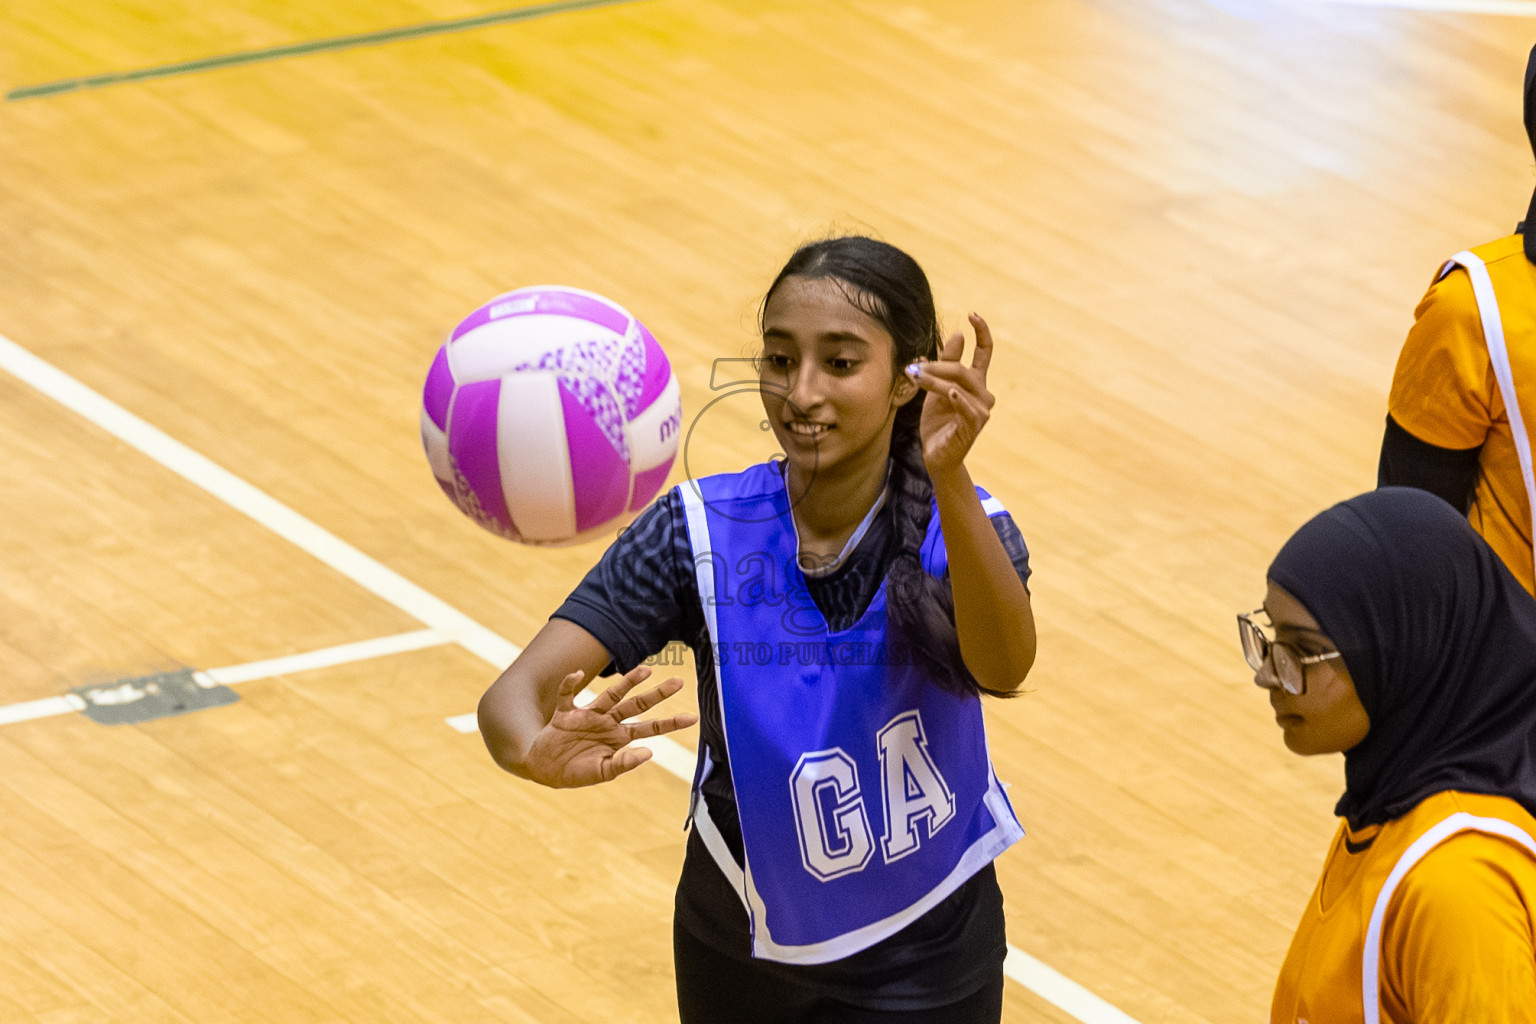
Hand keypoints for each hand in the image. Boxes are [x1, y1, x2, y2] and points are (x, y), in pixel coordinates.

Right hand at [521, 666, 696, 787]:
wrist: (543, 769)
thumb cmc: (574, 772)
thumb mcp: (601, 773)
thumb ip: (623, 763)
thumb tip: (649, 752)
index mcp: (618, 738)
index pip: (650, 728)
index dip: (670, 723)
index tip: (693, 717)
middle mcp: (607, 722)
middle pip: (636, 705)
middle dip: (657, 694)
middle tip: (679, 682)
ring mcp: (588, 715)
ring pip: (611, 694)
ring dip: (627, 683)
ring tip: (646, 670)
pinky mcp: (565, 713)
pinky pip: (568, 695)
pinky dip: (571, 683)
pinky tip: (578, 673)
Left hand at [909, 313, 995, 478]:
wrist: (937, 454)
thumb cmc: (938, 421)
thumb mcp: (938, 387)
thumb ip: (947, 363)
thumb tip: (958, 334)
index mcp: (976, 383)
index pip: (985, 353)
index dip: (982, 332)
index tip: (972, 314)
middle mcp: (984, 394)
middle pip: (961, 369)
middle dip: (936, 366)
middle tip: (913, 368)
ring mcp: (982, 410)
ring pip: (957, 385)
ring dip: (934, 380)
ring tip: (915, 377)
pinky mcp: (975, 426)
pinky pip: (965, 407)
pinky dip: (956, 399)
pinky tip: (949, 393)